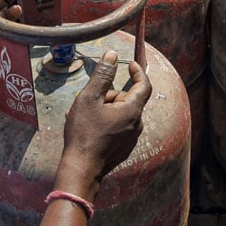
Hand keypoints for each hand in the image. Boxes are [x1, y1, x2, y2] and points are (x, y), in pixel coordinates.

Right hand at [56, 51, 151, 197]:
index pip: (144, 85)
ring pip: (120, 114)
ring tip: (83, 115)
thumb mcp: (89, 99)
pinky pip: (117, 127)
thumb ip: (102, 75)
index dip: (138, 72)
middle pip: (127, 100)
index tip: (129, 64)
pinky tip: (87, 128)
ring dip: (104, 109)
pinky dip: (105, 122)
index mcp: (132, 111)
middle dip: (109, 95)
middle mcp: (136, 125)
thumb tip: (112, 56)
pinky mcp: (123, 148)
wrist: (81, 169)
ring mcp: (130, 138)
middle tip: (89, 100)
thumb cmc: (84, 134)